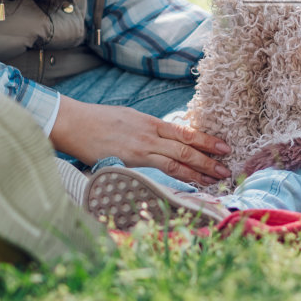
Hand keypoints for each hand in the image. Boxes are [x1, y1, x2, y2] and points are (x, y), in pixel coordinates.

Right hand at [49, 97, 231, 183]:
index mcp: (149, 122)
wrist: (72, 122)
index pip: (184, 132)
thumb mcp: (126, 118)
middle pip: (186, 146)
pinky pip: (159, 169)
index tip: (223, 147)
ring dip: (199, 170)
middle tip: (228, 166)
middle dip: (209, 157)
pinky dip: (178, 176)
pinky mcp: (130, 159)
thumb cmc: (95, 121)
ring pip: (177, 159)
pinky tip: (189, 183)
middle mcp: (149, 133)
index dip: (206, 140)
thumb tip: (160, 139)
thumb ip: (145, 129)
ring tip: (216, 178)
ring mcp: (141, 147)